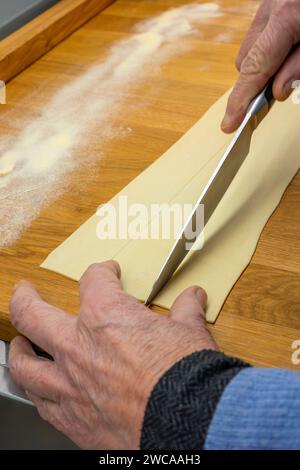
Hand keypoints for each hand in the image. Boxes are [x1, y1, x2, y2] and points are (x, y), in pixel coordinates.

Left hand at [8, 261, 216, 448]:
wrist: (187, 423)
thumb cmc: (185, 374)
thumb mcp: (189, 333)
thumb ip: (185, 312)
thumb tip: (192, 298)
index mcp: (106, 315)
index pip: (94, 280)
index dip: (102, 271)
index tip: (107, 272)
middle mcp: (77, 345)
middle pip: (32, 314)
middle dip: (25, 298)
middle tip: (25, 291)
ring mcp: (69, 383)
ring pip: (24, 364)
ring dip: (20, 350)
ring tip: (21, 344)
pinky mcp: (72, 419)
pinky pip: (42, 403)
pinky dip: (39, 392)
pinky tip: (43, 390)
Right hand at [222, 0, 299, 132]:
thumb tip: (279, 89)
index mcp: (287, 15)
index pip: (254, 67)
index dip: (241, 98)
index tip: (230, 123)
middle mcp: (272, 5)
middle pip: (246, 58)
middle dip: (257, 80)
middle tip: (277, 94)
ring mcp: (271, 0)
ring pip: (251, 44)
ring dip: (264, 63)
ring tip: (291, 63)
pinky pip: (261, 30)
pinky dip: (271, 46)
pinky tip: (290, 47)